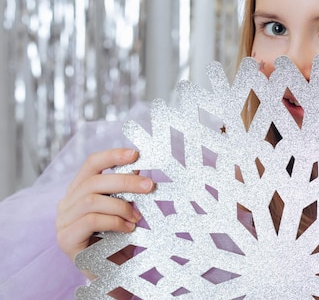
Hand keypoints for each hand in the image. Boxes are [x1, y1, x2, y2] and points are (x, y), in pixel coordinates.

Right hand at [56, 148, 153, 266]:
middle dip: (125, 181)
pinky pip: (91, 221)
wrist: (112, 272)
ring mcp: (63, 221)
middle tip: (149, 186)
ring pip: (91, 200)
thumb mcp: (124, 208)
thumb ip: (127, 189)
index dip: (112, 155)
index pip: (91, 164)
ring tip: (136, 217)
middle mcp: (66, 203)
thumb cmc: (118, 238)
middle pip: (93, 181)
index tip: (135, 153)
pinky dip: (114, 222)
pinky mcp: (66, 239)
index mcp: (79, 190)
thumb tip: (140, 167)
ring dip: (120, 206)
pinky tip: (127, 229)